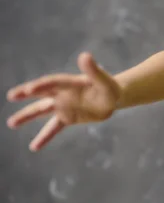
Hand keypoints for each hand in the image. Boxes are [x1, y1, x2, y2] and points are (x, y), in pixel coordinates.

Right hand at [6, 52, 120, 150]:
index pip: (53, 83)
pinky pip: (53, 128)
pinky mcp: (67, 118)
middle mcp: (62, 93)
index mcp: (70, 83)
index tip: (29, 89)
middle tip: (12, 95)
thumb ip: (93, 70)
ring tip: (11, 123)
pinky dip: (44, 137)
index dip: (42, 85)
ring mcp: (63, 106)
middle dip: (26, 94)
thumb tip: (85, 55)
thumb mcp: (103, 80)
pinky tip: (34, 147)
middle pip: (41, 94)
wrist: (113, 99)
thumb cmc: (109, 86)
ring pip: (41, 111)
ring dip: (27, 116)